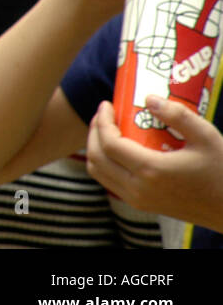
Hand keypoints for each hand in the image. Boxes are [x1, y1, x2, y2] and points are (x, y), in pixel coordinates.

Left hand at [86, 98, 222, 230]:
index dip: (102, 121)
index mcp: (151, 170)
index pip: (109, 144)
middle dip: (94, 132)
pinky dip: (105, 163)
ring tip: (107, 129)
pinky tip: (120, 148)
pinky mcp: (143, 206)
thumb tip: (148, 98)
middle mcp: (138, 188)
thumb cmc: (222, 171)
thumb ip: (178, 115)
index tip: (106, 104)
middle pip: (96, 158)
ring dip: (95, 148)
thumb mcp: (206, 137)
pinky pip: (110, 182)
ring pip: (99, 173)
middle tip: (103, 114)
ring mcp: (138, 200)